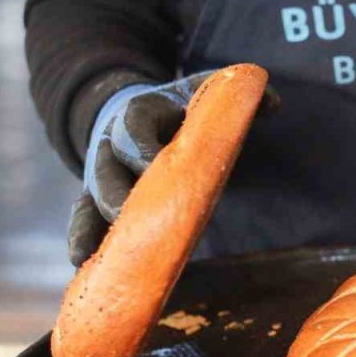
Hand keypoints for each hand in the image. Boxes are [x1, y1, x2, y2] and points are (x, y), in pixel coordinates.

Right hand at [66, 71, 277, 265]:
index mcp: (139, 114)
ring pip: (92, 199)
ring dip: (97, 226)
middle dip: (117, 192)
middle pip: (108, 169)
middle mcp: (112, 145)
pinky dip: (82, 241)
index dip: (141, 143)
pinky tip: (84, 265)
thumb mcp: (200, 91)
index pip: (133, 124)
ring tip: (101, 255)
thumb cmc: (179, 107)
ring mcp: (101, 175)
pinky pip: (83, 220)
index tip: (155, 163)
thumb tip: (273, 104)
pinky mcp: (95, 200)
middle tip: (131, 215)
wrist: (136, 114)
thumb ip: (231, 94)